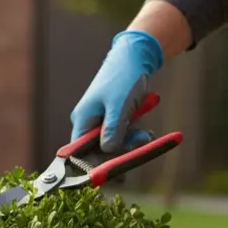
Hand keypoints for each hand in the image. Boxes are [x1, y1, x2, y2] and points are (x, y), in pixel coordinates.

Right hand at [71, 30, 164, 152]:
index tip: (115, 171)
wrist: (136, 56)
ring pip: (114, 142)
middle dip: (121, 150)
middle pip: (100, 149)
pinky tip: (145, 130)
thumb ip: (112, 130)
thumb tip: (107, 152)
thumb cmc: (123, 77)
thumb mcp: (119, 106)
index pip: (80, 151)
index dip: (95, 163)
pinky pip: (122, 133)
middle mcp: (88, 122)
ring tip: (146, 134)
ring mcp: (101, 120)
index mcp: (82, 119)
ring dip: (131, 141)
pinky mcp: (114, 117)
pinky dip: (134, 134)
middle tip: (139, 144)